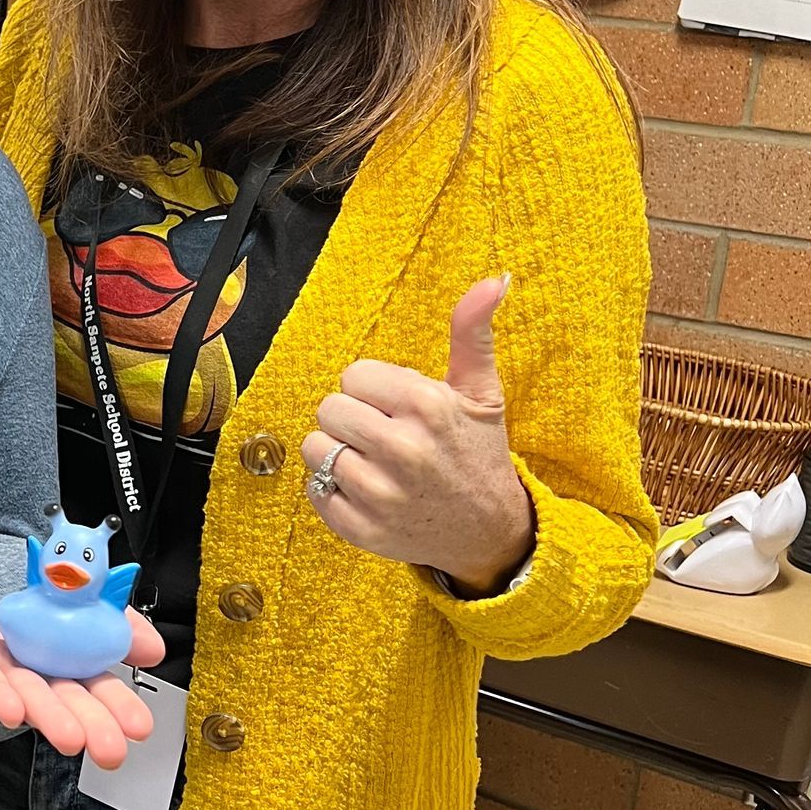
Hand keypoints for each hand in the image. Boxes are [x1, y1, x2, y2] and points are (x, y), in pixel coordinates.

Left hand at [0, 608, 166, 770]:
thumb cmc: (31, 613)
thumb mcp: (88, 606)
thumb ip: (121, 625)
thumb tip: (155, 649)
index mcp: (68, 664)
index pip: (98, 689)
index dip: (119, 708)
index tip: (140, 728)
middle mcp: (39, 675)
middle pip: (67, 701)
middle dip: (91, 725)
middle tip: (111, 750)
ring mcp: (4, 671)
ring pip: (30, 695)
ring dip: (51, 718)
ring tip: (72, 740)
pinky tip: (12, 713)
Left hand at [301, 276, 535, 593]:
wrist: (488, 532)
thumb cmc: (479, 453)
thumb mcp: (481, 391)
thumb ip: (472, 331)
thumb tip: (496, 278)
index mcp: (427, 407)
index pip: (353, 375)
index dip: (372, 389)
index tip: (397, 406)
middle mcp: (402, 450)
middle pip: (329, 408)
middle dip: (352, 417)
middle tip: (383, 433)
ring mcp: (381, 494)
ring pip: (315, 448)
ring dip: (338, 452)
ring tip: (374, 461)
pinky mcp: (362, 529)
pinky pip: (314, 490)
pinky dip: (332, 489)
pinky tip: (367, 490)